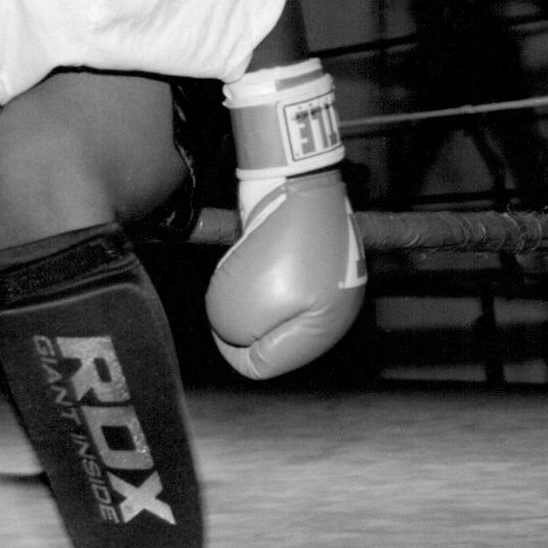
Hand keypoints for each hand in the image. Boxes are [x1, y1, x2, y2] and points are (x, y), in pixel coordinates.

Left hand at [204, 169, 365, 378]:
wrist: (297, 182)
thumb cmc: (276, 243)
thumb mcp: (242, 302)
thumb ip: (235, 331)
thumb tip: (233, 334)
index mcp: (321, 333)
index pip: (262, 365)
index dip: (230, 349)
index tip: (217, 321)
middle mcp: (331, 313)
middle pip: (268, 337)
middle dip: (240, 318)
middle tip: (233, 286)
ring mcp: (324, 283)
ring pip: (268, 306)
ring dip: (247, 289)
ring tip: (246, 263)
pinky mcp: (313, 259)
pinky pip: (275, 279)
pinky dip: (256, 268)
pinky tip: (254, 250)